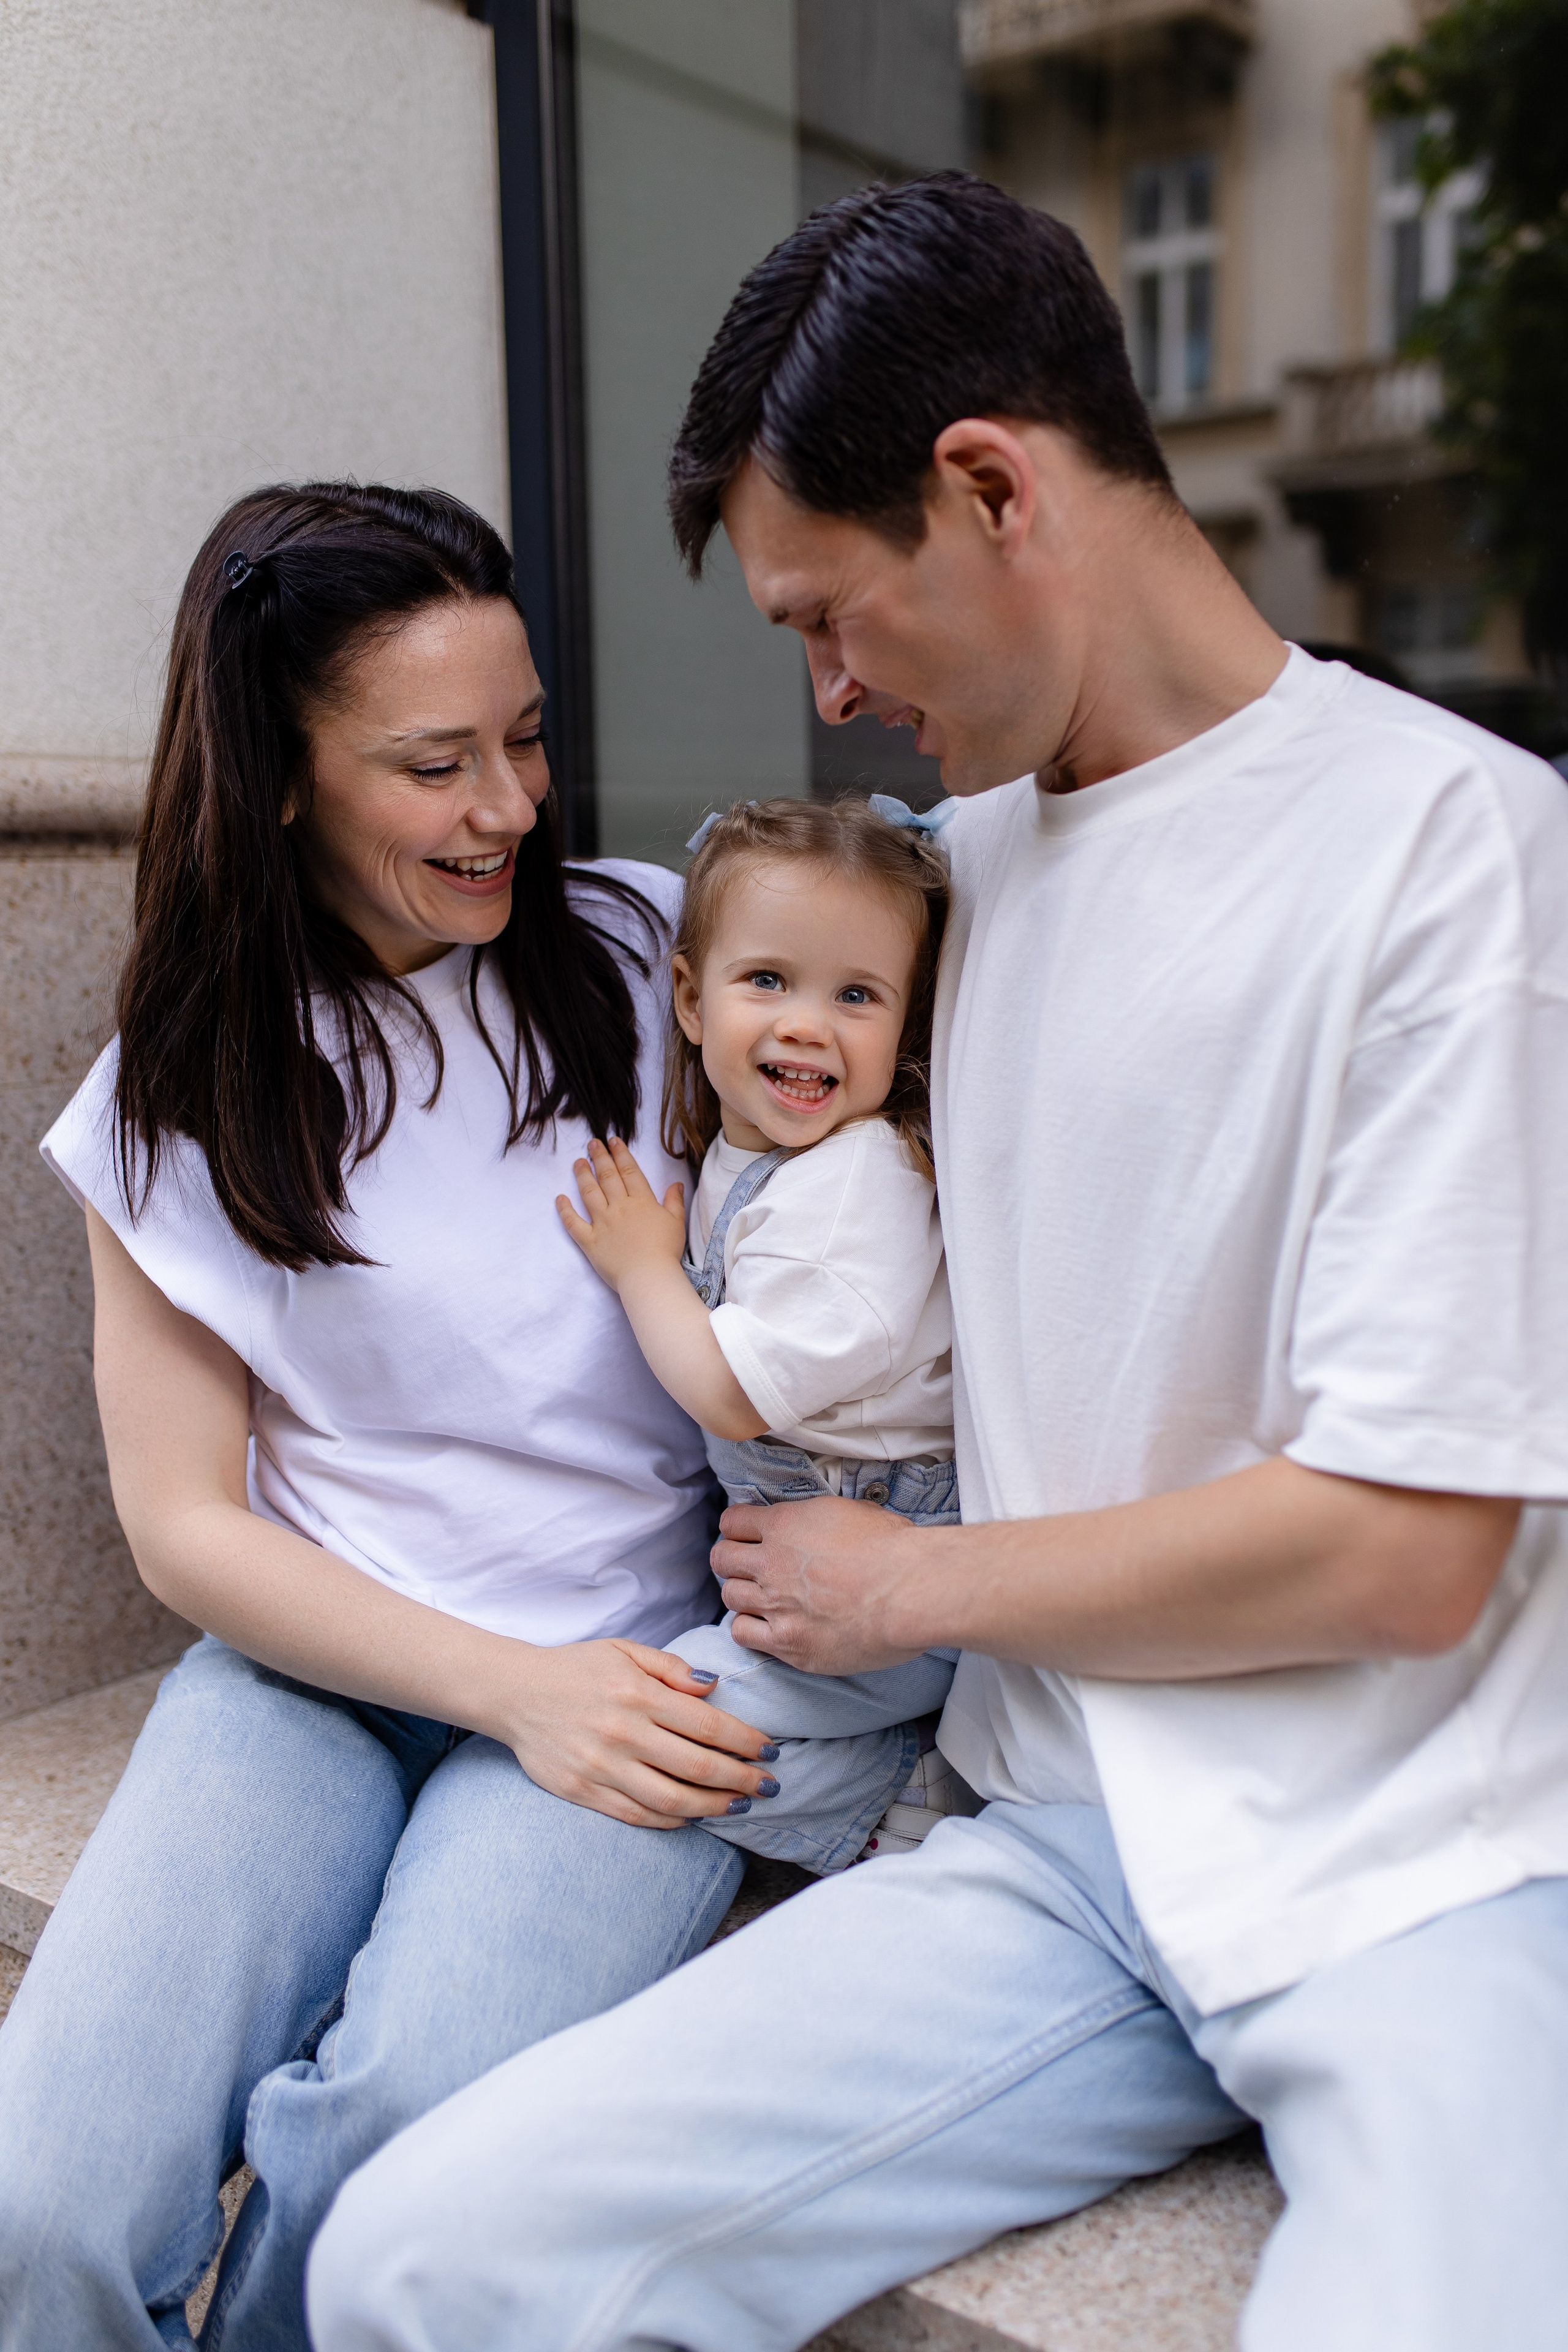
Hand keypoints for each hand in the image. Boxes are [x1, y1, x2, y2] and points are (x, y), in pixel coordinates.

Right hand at [497, 1637, 782, 1829]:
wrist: (513, 1693)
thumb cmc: (575, 1668)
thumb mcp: (624, 1650)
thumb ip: (671, 1668)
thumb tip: (713, 1688)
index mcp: (637, 1694)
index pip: (707, 1726)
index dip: (745, 1742)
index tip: (770, 1751)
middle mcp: (623, 1733)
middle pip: (698, 1768)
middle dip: (742, 1780)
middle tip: (769, 1786)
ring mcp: (602, 1766)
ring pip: (672, 1800)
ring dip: (714, 1807)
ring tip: (740, 1806)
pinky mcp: (583, 1791)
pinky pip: (637, 1816)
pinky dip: (672, 1822)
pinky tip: (695, 1817)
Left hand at [556, 1137, 686, 1295]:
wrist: (648, 1276)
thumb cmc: (665, 1251)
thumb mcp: (677, 1223)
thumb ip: (674, 1201)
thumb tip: (676, 1184)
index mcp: (641, 1201)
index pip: (629, 1171)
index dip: (620, 1154)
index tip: (613, 1140)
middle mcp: (619, 1207)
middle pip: (608, 1177)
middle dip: (600, 1157)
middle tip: (592, 1143)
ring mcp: (602, 1223)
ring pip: (589, 1193)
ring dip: (583, 1175)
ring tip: (578, 1162)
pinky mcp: (590, 1241)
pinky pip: (573, 1223)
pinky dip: (565, 1210)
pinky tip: (559, 1198)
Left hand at [716, 1496, 931, 1674]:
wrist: (912, 1590)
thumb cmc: (894, 1548)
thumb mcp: (853, 1511)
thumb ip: (819, 1519)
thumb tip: (818, 1522)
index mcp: (785, 1524)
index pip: (732, 1521)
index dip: (738, 1528)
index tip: (747, 1536)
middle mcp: (771, 1564)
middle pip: (721, 1558)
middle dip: (731, 1560)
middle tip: (748, 1567)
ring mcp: (776, 1605)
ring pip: (730, 1596)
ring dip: (742, 1594)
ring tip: (763, 1598)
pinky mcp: (787, 1643)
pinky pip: (743, 1634)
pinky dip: (750, 1628)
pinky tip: (768, 1626)